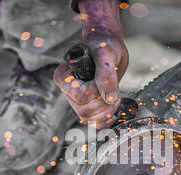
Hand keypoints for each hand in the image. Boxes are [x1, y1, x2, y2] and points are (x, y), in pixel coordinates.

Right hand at [54, 0, 128, 128]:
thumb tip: (109, 98)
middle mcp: (68, 90)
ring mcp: (77, 100)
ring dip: (106, 114)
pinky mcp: (88, 105)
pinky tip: (114, 112)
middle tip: (117, 93)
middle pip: (84, 111)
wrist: (107, 47)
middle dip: (104, 105)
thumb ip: (106, 75)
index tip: (108, 81)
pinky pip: (93, 123)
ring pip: (88, 119)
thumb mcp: (106, 55)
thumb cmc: (103, 45)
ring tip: (116, 99)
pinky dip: (105, 121)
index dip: (98, 92)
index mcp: (64, 77)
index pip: (80, 96)